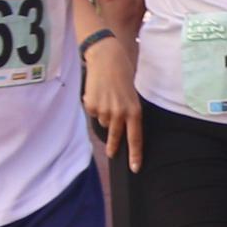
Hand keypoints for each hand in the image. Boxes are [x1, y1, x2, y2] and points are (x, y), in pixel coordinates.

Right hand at [84, 34, 140, 168]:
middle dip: (113, 146)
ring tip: (107, 98)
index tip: (135, 168)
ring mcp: (104, 111)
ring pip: (103, 123)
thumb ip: (128, 112)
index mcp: (134, 111)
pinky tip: (97, 94)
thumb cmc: (122, 75)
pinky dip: (95, 107)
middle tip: (111, 154)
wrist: (106, 59)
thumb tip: (117, 129)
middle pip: (116, 137)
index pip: (135, 138)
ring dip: (104, 115)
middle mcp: (119, 114)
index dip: (135, 154)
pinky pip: (93, 113)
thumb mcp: (132, 95)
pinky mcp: (91, 106)